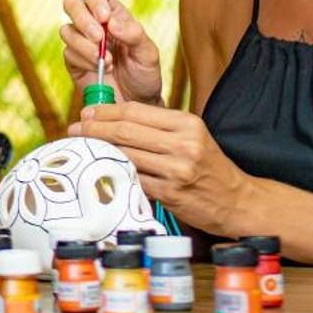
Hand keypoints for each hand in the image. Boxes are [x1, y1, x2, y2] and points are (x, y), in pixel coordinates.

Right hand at [61, 0, 163, 104]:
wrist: (136, 103)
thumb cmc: (144, 74)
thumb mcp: (148, 53)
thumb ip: (134, 34)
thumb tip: (111, 22)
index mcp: (112, 13)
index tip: (104, 16)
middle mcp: (92, 23)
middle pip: (72, 3)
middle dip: (82, 18)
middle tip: (99, 38)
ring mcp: (80, 42)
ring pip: (66, 29)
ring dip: (84, 45)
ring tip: (107, 61)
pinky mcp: (73, 61)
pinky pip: (68, 53)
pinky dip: (84, 61)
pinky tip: (101, 70)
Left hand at [73, 101, 249, 235]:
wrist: (236, 201)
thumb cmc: (208, 165)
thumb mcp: (191, 135)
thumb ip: (158, 126)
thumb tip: (113, 118)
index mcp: (187, 123)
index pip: (136, 111)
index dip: (106, 111)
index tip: (88, 112)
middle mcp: (183, 145)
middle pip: (126, 131)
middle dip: (95, 128)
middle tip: (76, 129)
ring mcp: (176, 171)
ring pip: (126, 155)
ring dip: (99, 151)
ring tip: (83, 148)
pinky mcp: (170, 194)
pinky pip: (134, 179)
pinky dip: (115, 173)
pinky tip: (101, 170)